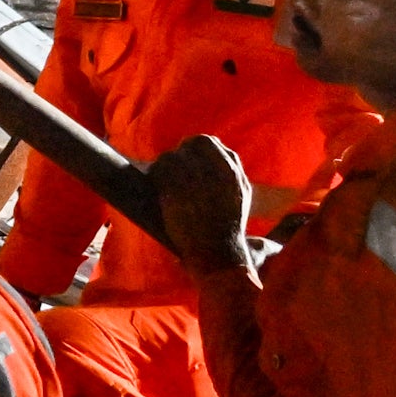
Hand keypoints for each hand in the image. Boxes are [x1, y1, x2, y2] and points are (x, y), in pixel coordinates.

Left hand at [144, 139, 255, 273]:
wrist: (217, 254)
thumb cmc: (227, 230)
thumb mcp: (241, 198)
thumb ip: (232, 173)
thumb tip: (216, 152)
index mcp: (233, 174)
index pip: (210, 142)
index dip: (195, 147)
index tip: (187, 155)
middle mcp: (217, 173)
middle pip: (191, 144)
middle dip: (180, 151)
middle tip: (172, 164)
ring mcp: (196, 181)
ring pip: (172, 156)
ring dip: (164, 164)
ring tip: (162, 177)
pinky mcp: (176, 190)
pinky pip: (160, 169)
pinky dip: (155, 173)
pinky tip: (155, 181)